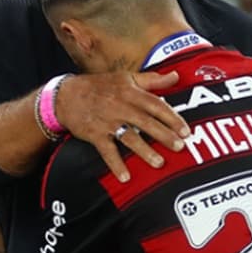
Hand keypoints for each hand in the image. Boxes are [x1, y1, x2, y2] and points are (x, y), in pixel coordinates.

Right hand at [54, 71, 189, 182]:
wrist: (66, 95)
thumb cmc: (101, 86)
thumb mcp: (126, 77)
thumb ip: (153, 79)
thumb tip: (177, 76)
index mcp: (130, 92)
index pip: (155, 105)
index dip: (172, 117)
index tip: (186, 130)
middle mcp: (120, 106)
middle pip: (146, 122)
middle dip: (164, 135)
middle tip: (180, 147)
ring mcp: (107, 122)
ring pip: (129, 137)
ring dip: (144, 151)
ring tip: (159, 163)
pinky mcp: (95, 134)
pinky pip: (107, 151)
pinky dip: (115, 164)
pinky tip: (126, 177)